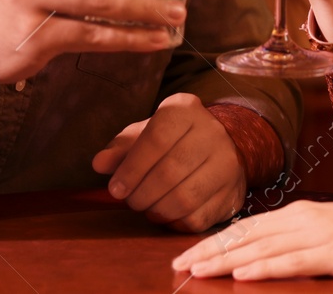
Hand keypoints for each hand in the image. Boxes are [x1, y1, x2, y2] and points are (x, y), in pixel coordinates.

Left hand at [90, 93, 245, 231]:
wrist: (220, 148)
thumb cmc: (172, 141)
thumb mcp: (145, 134)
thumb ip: (121, 148)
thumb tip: (99, 164)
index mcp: (185, 110)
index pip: (156, 139)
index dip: (131, 168)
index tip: (115, 189)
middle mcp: (212, 133)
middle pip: (169, 172)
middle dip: (141, 194)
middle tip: (130, 201)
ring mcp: (227, 164)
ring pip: (185, 198)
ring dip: (157, 210)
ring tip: (147, 207)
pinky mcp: (233, 193)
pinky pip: (198, 217)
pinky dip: (175, 222)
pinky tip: (167, 214)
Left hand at [171, 198, 332, 279]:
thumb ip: (301, 239)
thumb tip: (270, 252)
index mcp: (300, 213)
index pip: (247, 228)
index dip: (214, 241)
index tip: (187, 254)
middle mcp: (303, 220)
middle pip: (245, 237)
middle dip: (209, 251)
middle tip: (177, 264)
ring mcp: (319, 236)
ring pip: (261, 249)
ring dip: (225, 261)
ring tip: (196, 271)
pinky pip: (292, 262)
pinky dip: (264, 267)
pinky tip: (242, 273)